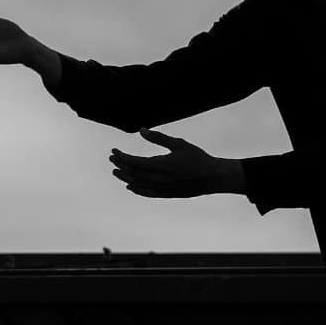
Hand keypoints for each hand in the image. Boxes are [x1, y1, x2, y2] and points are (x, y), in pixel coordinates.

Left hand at [109, 130, 246, 197]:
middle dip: (120, 166)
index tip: (113, 151)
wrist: (213, 177)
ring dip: (125, 178)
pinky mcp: (167, 194)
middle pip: (133, 174)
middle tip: (112, 160)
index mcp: (161, 164)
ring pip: (138, 184)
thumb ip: (159, 138)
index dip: (121, 157)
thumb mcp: (179, 144)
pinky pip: (147, 193)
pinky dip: (136, 189)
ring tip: (116, 172)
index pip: (134, 162)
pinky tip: (131, 186)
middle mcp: (159, 178)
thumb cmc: (197, 158)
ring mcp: (162, 188)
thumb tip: (141, 130)